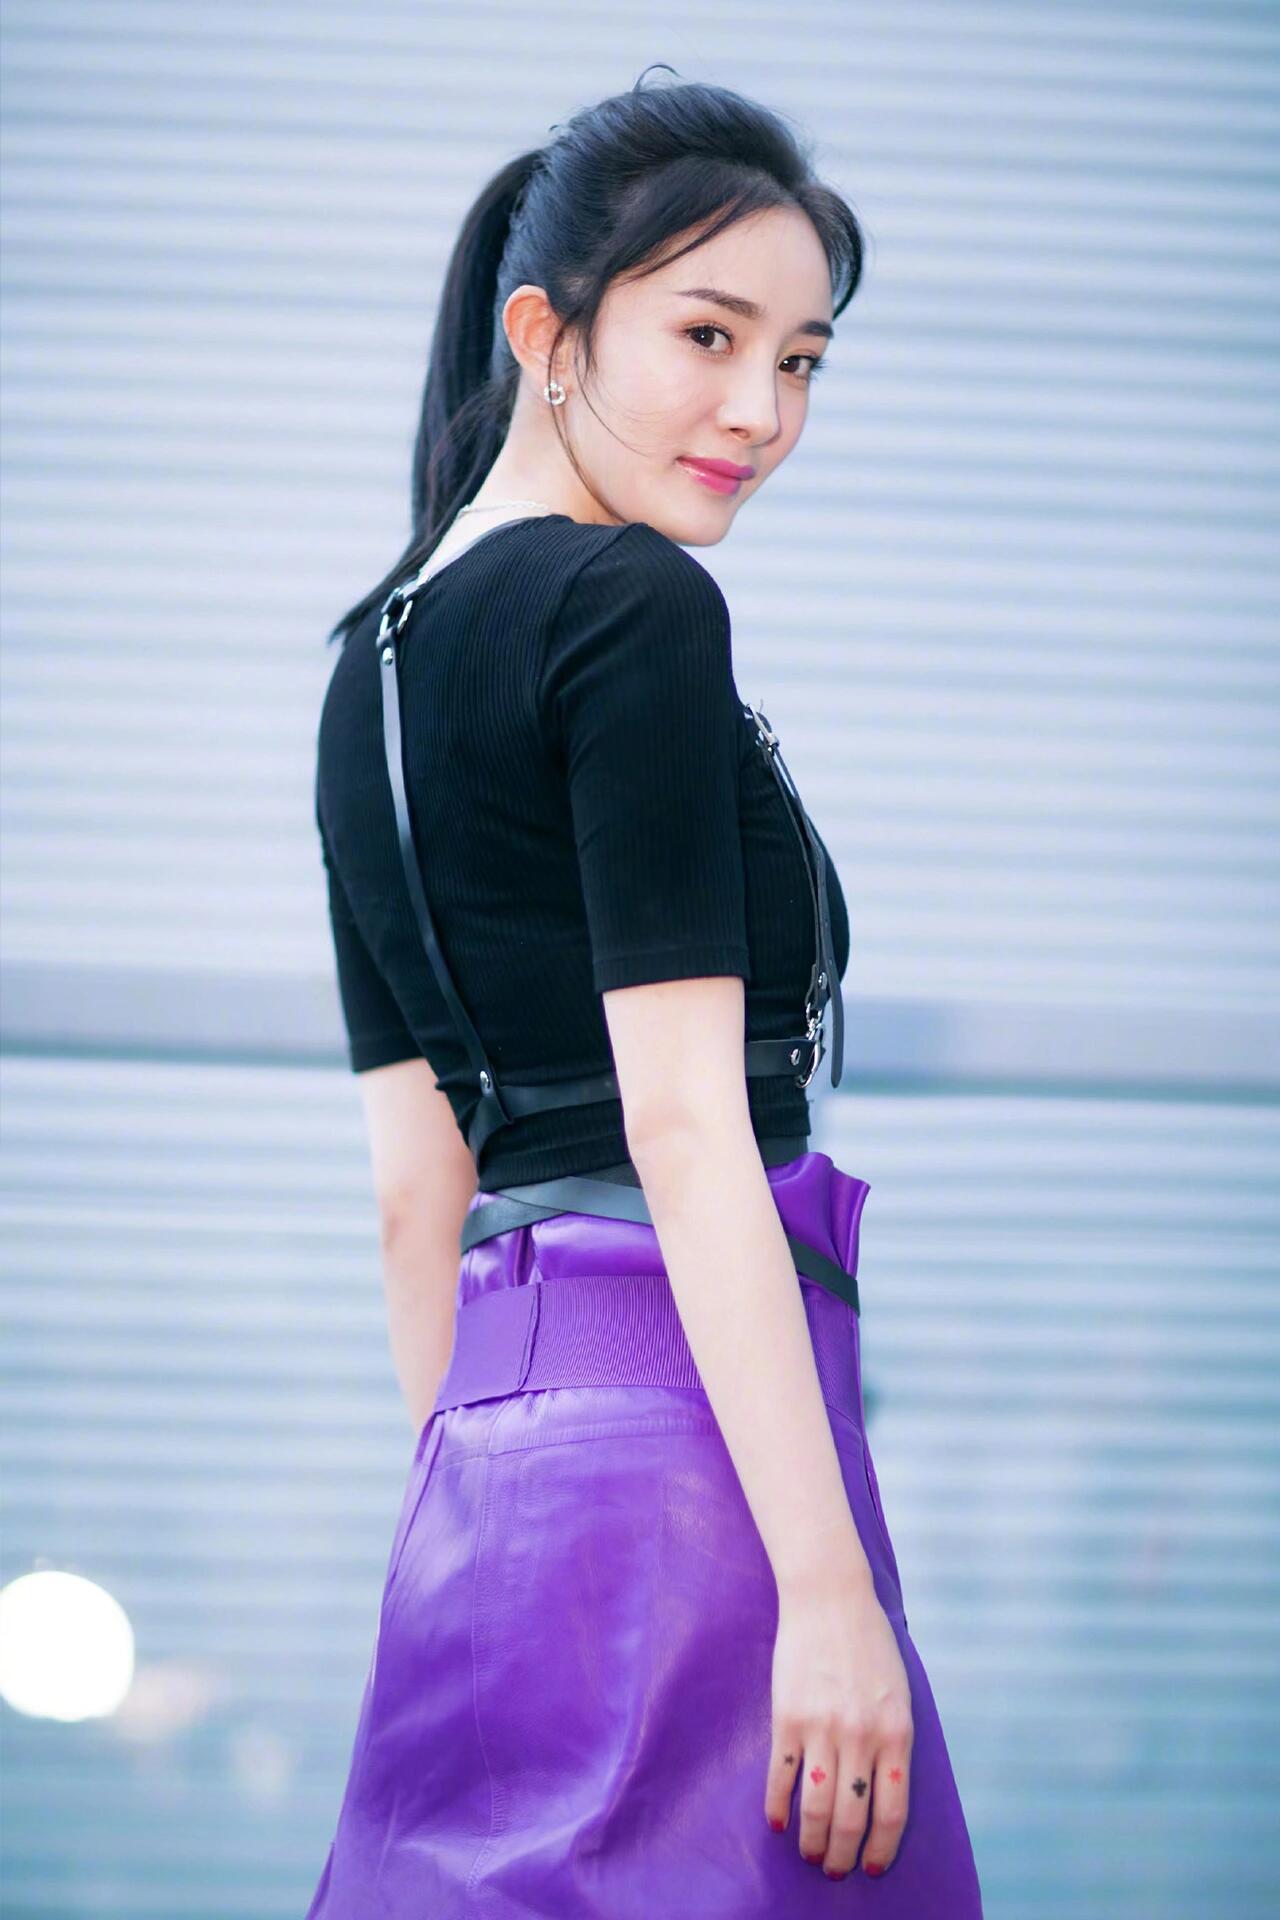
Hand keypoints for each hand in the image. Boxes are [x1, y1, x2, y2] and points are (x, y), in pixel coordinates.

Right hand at [765, 1569, 912, 1878]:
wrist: (830, 1597)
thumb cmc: (868, 1643)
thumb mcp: (898, 1692)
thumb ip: (893, 1739)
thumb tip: (885, 1792)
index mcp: (896, 1732)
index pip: (893, 1811)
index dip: (882, 1848)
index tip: (872, 1867)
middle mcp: (861, 1736)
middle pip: (853, 1818)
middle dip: (844, 1855)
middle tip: (836, 1869)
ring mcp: (822, 1728)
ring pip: (816, 1807)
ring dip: (812, 1841)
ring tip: (809, 1853)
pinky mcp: (787, 1717)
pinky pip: (781, 1777)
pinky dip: (777, 1806)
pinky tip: (775, 1822)